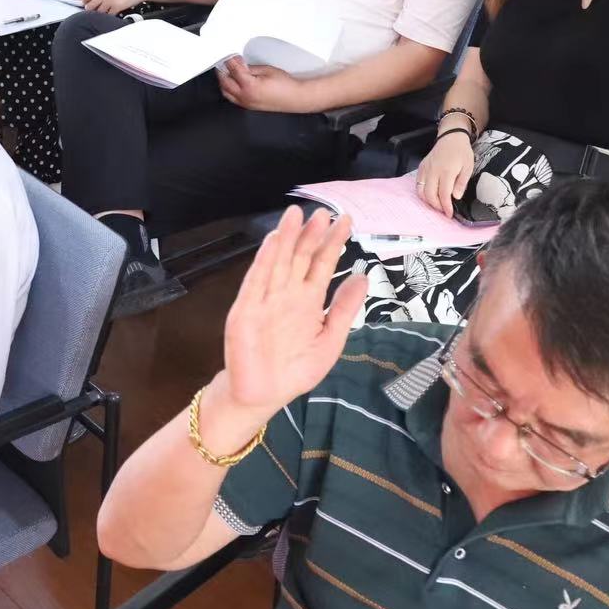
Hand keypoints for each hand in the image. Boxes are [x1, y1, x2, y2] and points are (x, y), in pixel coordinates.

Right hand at [213, 206, 365, 426]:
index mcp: (308, 301)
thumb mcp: (330, 341)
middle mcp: (287, 294)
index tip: (345, 222)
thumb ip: (344, 309)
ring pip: (279, 262)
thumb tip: (362, 277)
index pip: (322, 265)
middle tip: (324, 212)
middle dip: (312, 235)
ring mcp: (266, 299)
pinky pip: (256, 281)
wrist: (263, 396)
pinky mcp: (246, 309)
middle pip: (301, 257)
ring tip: (297, 214)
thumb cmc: (295, 370)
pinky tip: (274, 240)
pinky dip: (264, 260)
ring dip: (288, 237)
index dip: (333, 244)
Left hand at [216, 55, 308, 111]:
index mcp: (249, 86)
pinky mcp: (248, 106)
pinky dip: (229, 89)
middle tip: (224, 62)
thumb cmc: (285, 85)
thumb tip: (239, 64)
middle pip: (224, 82)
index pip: (233, 70)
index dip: (229, 61)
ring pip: (226, 92)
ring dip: (224, 81)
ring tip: (227, 71)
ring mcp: (246, 103)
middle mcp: (245, 96)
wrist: (295, 98)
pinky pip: (232, 98)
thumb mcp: (267, 70)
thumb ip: (250, 68)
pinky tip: (232, 83)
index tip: (229, 55)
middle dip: (223, 71)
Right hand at [416, 130, 476, 214]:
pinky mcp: (421, 168)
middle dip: (437, 206)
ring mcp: (425, 169)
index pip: (444, 194)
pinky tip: (430, 195)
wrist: (451, 137)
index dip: (446, 207)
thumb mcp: (468, 167)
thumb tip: (456, 197)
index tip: (449, 214)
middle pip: (430, 195)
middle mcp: (433, 171)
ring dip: (428, 201)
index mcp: (447, 171)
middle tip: (444, 210)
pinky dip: (422, 193)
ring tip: (437, 204)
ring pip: (421, 191)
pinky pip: (418, 184)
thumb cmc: (462, 152)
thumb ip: (461, 183)